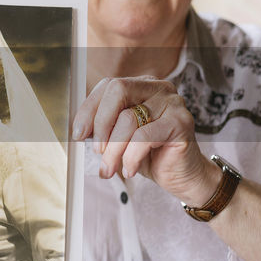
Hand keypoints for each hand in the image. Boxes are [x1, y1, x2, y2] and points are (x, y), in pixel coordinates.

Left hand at [72, 76, 219, 205]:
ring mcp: (172, 103)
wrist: (182, 176)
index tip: (78, 134)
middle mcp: (159, 88)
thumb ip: (104, 128)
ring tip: (111, 168)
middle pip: (117, 91)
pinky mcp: (181, 122)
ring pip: (128, 119)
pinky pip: (144, 136)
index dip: (88, 110)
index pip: (108, 85)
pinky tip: (130, 169)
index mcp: (142, 85)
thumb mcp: (121, 138)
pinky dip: (131, 156)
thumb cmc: (151, 154)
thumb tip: (80, 131)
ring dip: (114, 150)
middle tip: (97, 151)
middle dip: (100, 124)